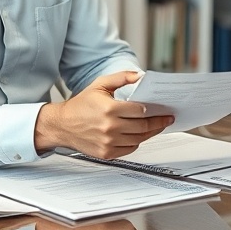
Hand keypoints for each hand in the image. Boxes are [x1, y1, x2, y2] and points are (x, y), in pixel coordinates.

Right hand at [34, 70, 172, 158]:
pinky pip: (129, 149)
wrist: (62, 125)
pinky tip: (139, 134)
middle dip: (158, 122)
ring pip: (139, 139)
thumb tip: (140, 76)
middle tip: (167, 119)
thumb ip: (121, 77)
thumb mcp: (100, 85)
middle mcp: (110, 127)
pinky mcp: (106, 153)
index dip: (153, 110)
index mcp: (109, 109)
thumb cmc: (81, 105)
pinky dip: (137, 142)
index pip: (140, 111)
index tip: (163, 109)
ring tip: (157, 126)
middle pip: (143, 126)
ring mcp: (108, 142)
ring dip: (150, 133)